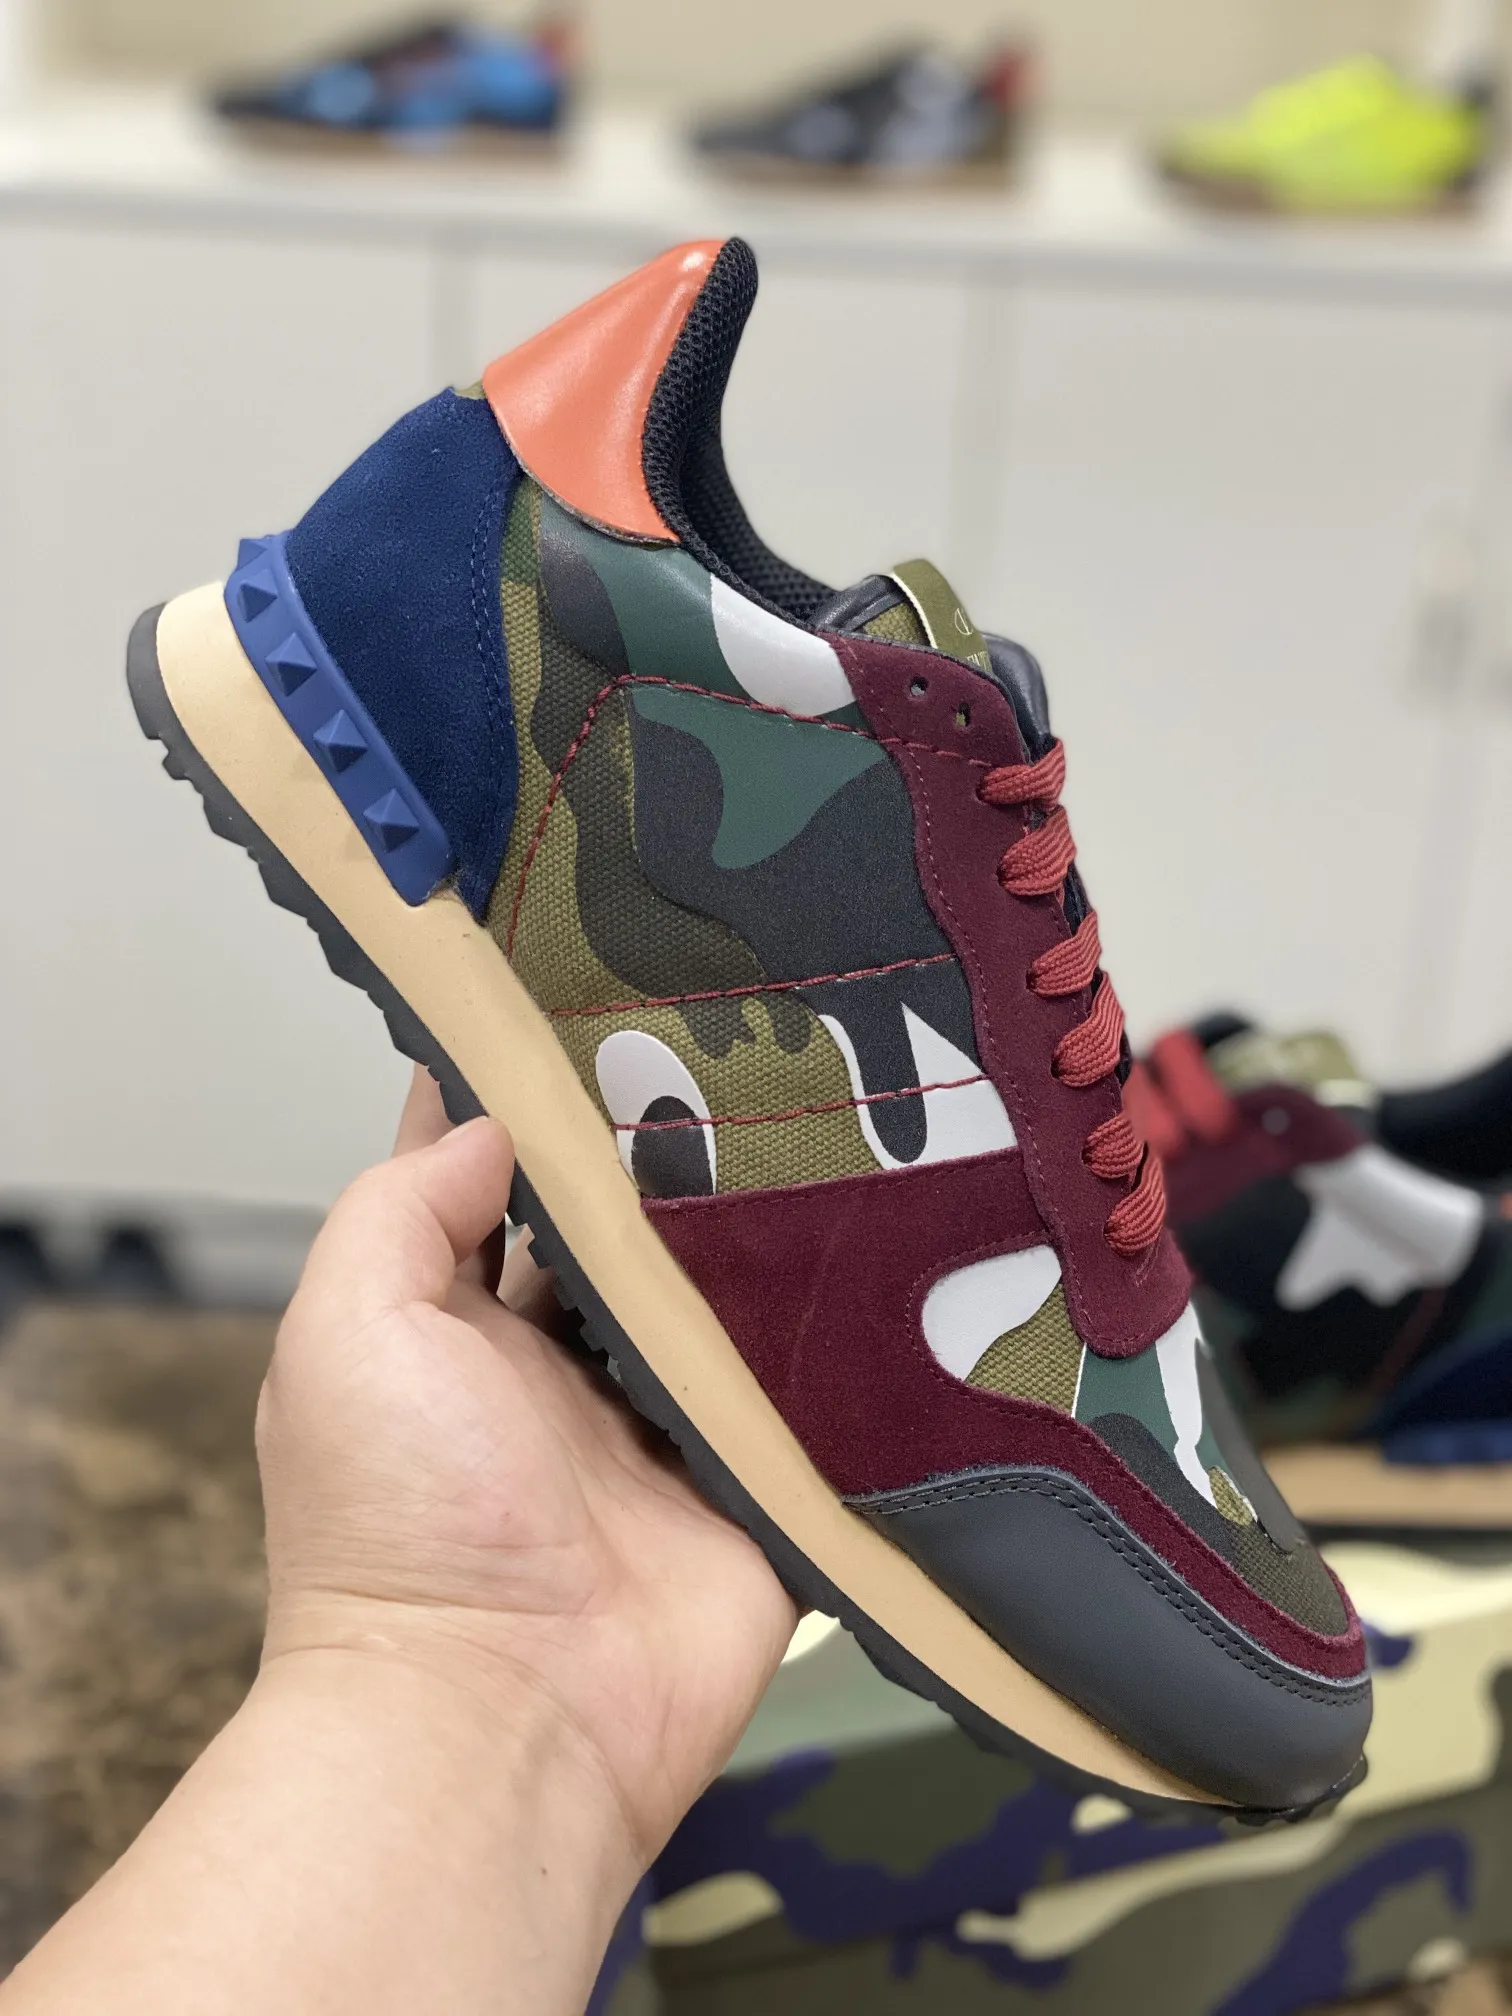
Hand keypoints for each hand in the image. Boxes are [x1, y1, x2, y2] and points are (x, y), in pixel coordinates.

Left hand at [257, 1067, 797, 1870]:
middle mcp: (564, 1365)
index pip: (500, 1181)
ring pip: (724, 1296)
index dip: (533, 1100)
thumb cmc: (398, 1528)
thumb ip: (402, 1212)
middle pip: (628, 1230)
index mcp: (460, 1325)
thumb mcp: (349, 1335)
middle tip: (746, 1037)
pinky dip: (833, 1333)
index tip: (591, 1000)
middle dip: (670, 1150)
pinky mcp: (752, 1482)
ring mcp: (665, 1424)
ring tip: (835, 1109)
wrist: (508, 1719)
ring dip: (760, 1230)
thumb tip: (489, 1123)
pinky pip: (803, 1390)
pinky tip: (886, 1238)